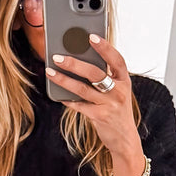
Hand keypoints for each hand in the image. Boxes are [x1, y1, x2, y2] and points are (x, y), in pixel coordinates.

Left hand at [46, 36, 142, 166]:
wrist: (125, 139)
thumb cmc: (117, 110)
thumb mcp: (117, 91)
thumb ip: (105, 77)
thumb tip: (79, 61)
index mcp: (124, 80)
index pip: (116, 60)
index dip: (105, 47)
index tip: (91, 36)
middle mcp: (119, 91)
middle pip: (95, 73)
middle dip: (74, 63)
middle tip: (57, 57)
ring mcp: (109, 105)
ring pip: (83, 89)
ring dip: (64, 80)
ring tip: (50, 72)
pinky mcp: (100, 117)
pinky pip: (79, 105)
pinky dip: (67, 99)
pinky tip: (58, 95)